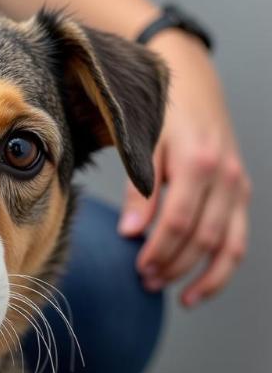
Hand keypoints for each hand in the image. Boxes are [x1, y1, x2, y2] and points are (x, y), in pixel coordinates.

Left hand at [118, 32, 249, 306]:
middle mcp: (226, 177)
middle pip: (202, 238)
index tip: (136, 268)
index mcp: (198, 162)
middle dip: (172, 265)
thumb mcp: (142, 143)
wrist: (190, 82)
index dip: (157, 250)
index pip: (178, 222)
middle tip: (143, 281)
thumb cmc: (159, 113)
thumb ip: (139, 189)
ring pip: (227, 247)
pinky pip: (238, 242)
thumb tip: (131, 234)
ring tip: (164, 288)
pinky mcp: (241, 194)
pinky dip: (220, 270)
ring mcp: (239, 187)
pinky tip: (195, 290)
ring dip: (197, 276)